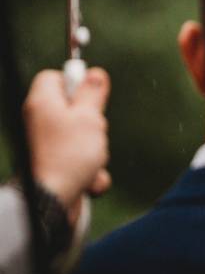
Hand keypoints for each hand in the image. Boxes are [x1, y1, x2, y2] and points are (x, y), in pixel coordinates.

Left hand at [24, 68, 110, 220]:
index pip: (53, 77)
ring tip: (93, 158)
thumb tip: (94, 73)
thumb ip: (92, 93)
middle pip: (72, 108)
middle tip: (95, 128)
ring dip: (96, 149)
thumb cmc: (69, 155)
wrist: (53, 200)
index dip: (75, 81)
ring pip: (81, 136)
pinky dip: (90, 170)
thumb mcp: (90, 117)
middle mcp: (40, 122)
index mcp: (42, 103)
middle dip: (93, 121)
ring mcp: (48, 145)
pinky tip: (89, 179)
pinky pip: (80, 159)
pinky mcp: (56, 165)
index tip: (91, 93)